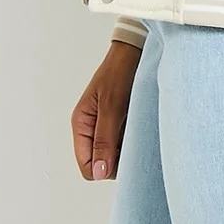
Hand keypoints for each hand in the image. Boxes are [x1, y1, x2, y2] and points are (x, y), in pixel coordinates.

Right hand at [72, 40, 140, 180]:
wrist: (135, 51)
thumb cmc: (119, 72)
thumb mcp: (111, 106)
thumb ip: (104, 140)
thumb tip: (99, 173)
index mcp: (81, 124)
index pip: (87, 166)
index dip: (105, 169)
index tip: (125, 158)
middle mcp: (91, 128)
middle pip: (101, 164)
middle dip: (118, 160)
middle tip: (135, 142)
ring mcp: (105, 126)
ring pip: (114, 155)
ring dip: (127, 149)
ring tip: (139, 131)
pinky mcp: (119, 122)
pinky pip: (123, 143)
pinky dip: (133, 140)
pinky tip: (142, 127)